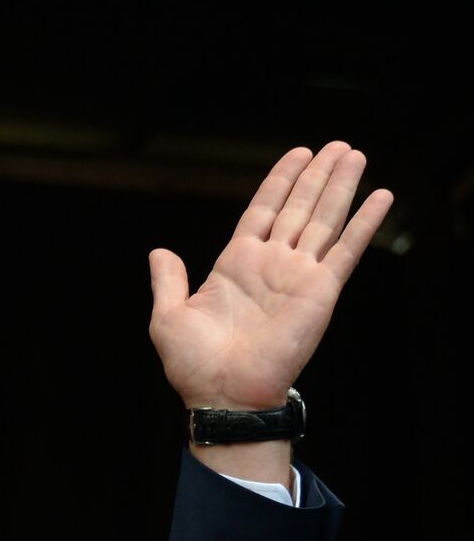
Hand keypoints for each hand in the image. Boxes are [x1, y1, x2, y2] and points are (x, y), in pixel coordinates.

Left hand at [148, 141, 392, 410]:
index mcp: (235, 265)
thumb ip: (168, 281)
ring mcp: (297, 276)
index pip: (262, 211)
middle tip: (336, 145)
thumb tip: (159, 253)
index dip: (279, 182)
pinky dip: (365, 223)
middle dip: (316, 175)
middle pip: (298, 207)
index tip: (297, 154)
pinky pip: (347, 250)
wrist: (222, 395)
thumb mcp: (168, 316)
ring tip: (353, 154)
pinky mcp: (320, 292)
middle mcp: (270, 266)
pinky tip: (380, 196)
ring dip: (340, 186)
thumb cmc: (194, 365)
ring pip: (323, 220)